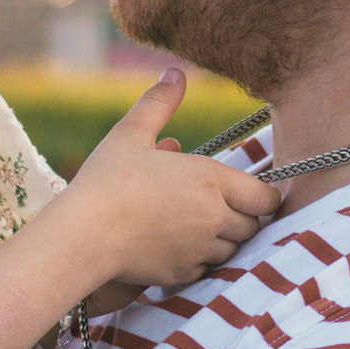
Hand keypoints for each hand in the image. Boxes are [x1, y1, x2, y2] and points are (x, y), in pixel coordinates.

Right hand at [61, 73, 275, 291]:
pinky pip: (205, 271)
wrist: (83, 234)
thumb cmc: (107, 180)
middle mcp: (214, 217)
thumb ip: (159, 103)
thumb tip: (175, 74)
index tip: (247, 192)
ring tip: (196, 227)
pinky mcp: (183, 274)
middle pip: (253, 226)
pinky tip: (176, 247)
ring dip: (222, 241)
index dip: (261, 196)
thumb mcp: (131, 133)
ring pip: (232, 251)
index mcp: (211, 180)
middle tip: (217, 207)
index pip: (266, 198)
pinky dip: (198, 261)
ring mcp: (200, 249)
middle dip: (241, 218)